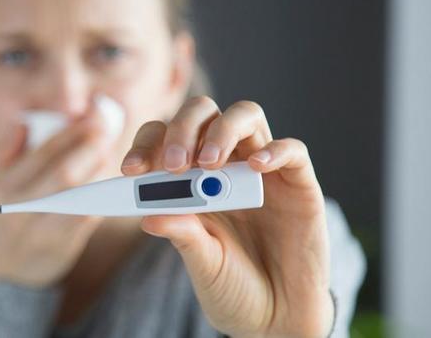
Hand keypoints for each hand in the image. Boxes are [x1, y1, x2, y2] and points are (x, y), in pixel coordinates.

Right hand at [0, 105, 110, 287]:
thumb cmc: (0, 220)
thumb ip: (8, 155)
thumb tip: (24, 123)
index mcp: (2, 188)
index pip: (41, 153)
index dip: (69, 133)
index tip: (91, 116)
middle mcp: (19, 210)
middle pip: (64, 175)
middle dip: (89, 149)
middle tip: (106, 130)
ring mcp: (39, 231)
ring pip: (79, 198)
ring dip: (99, 173)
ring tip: (110, 153)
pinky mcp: (60, 248)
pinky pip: (85, 220)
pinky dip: (99, 199)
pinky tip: (109, 184)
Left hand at [121, 96, 332, 336]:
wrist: (277, 320)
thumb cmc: (234, 286)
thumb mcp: (202, 261)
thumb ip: (182, 234)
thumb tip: (147, 217)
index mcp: (192, 178)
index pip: (165, 139)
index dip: (146, 145)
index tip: (131, 170)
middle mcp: (226, 165)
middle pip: (204, 114)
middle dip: (182, 129)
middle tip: (173, 165)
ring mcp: (263, 171)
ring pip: (246, 115)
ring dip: (222, 131)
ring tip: (208, 163)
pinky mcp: (299, 185)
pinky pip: (293, 151)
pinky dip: (275, 151)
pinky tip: (256, 168)